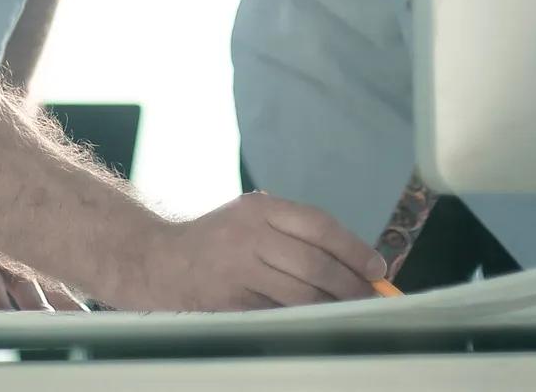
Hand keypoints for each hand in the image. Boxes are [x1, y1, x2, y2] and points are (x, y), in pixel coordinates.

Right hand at [108, 192, 385, 311]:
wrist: (158, 261)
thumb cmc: (216, 241)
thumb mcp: (250, 218)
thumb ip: (293, 231)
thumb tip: (352, 260)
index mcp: (260, 209)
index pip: (319, 226)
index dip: (354, 249)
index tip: (378, 268)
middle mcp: (250, 236)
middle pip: (315, 264)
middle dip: (350, 285)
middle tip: (371, 298)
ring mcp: (238, 271)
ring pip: (300, 296)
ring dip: (332, 308)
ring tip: (351, 314)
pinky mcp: (230, 303)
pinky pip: (278, 316)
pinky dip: (303, 323)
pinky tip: (317, 326)